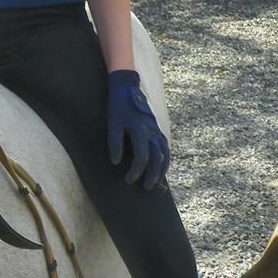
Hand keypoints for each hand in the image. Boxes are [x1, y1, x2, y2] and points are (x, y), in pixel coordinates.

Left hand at [105, 70, 169, 189]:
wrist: (127, 88)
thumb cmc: (117, 107)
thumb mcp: (112, 123)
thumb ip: (114, 143)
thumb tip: (115, 162)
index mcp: (140, 129)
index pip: (142, 156)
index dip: (136, 171)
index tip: (128, 180)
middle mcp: (152, 131)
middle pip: (157, 158)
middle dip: (153, 174)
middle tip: (146, 188)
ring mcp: (156, 130)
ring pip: (165, 153)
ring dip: (162, 169)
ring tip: (156, 182)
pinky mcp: (157, 129)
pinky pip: (165, 147)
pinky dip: (165, 159)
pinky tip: (161, 168)